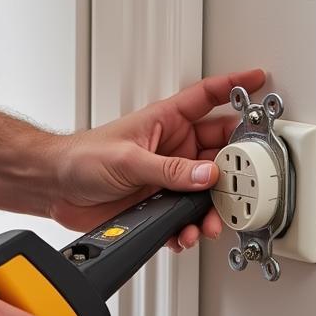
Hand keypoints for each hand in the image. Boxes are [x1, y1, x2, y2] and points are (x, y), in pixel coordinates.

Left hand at [47, 69, 265, 251]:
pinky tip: (183, 234)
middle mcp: (172, 147)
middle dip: (234, 169)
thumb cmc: (81, 157)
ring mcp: (167, 176)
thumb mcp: (128, 159)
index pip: (207, 96)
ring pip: (206, 189)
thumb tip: (206, 174)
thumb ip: (169, 169)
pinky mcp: (158, 203)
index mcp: (165, 121)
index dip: (234, 86)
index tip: (259, 80)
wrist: (55, 188)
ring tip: (206, 222)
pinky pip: (185, 215)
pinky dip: (188, 227)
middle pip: (219, 151)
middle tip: (242, 184)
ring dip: (211, 207)